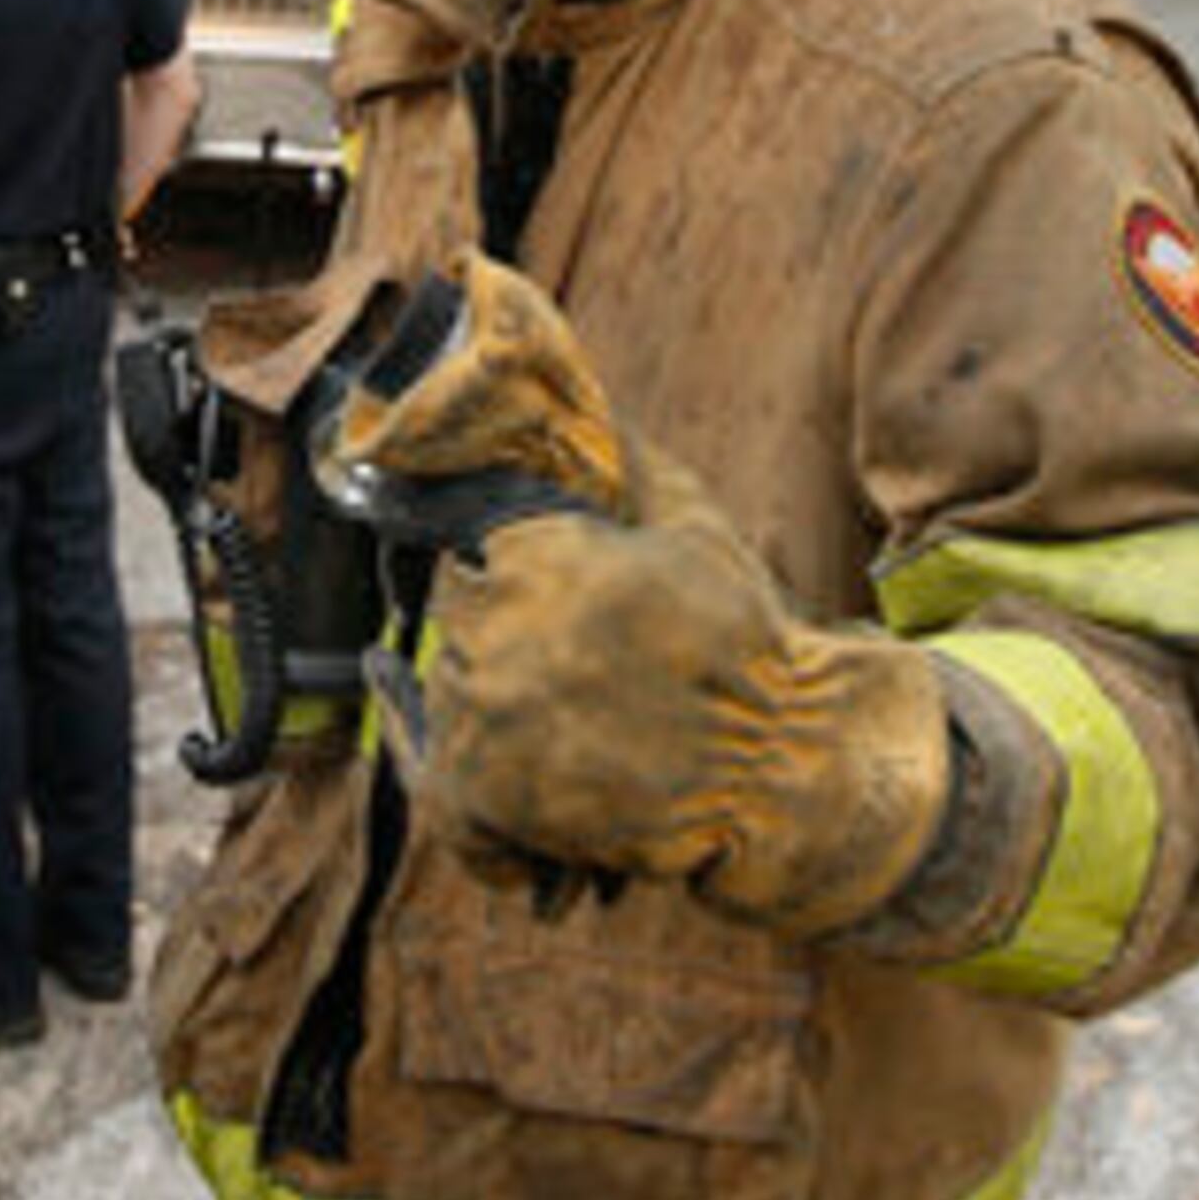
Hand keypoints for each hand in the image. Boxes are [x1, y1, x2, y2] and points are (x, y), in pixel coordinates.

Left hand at [426, 449, 948, 936]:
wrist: (776, 773)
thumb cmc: (743, 645)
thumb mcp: (694, 529)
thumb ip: (633, 460)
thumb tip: (595, 402)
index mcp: (538, 558)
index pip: (474, 539)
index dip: (505, 558)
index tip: (530, 575)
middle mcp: (494, 634)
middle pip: (455, 609)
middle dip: (496, 616)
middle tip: (553, 641)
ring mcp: (480, 719)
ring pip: (445, 682)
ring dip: (484, 682)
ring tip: (548, 696)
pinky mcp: (477, 796)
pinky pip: (426, 763)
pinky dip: (432, 741)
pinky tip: (422, 705)